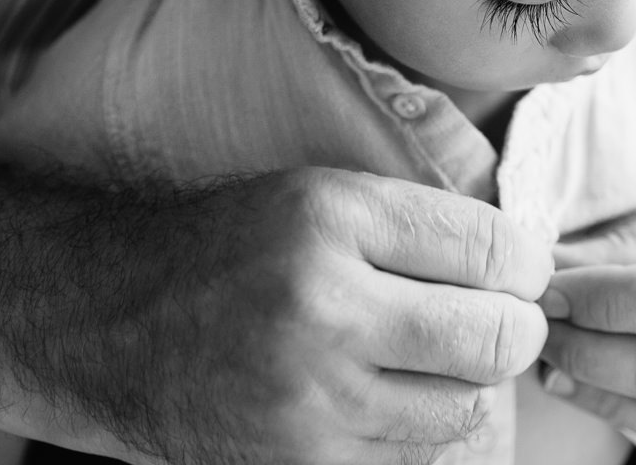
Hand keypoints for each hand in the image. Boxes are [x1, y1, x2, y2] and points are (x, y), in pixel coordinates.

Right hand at [37, 168, 552, 464]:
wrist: (109, 322)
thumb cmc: (232, 247)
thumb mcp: (319, 196)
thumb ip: (420, 224)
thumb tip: (526, 265)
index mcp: (331, 218)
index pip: (491, 247)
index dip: (525, 263)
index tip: (518, 270)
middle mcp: (322, 307)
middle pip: (496, 338)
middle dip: (516, 328)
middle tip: (498, 318)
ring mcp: (309, 397)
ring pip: (465, 408)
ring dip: (468, 383)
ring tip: (434, 354)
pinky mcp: (296, 462)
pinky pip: (413, 454)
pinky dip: (420, 426)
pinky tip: (389, 391)